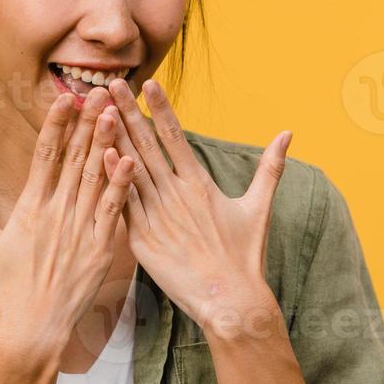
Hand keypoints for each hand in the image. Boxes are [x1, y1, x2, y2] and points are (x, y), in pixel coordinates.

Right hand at [0, 88, 136, 369]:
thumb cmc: (3, 292)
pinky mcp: (101, 250)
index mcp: (29, 208)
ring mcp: (81, 230)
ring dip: (107, 143)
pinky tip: (131, 160)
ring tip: (117, 112)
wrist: (30, 334)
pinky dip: (121, 184)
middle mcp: (57, 213)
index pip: (44, 155)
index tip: (65, 98)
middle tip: (100, 91)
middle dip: (88, 122)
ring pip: (96, 177)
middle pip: (75, 158)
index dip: (56, 124)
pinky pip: (113, 210)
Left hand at [100, 77, 291, 337]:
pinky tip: (96, 157)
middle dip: (127, 112)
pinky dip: (110, 180)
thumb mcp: (258, 207)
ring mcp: (155, 216)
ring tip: (95, 112)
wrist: (229, 300)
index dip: (160, 109)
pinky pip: (121, 203)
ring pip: (128, 169)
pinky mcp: (141, 239)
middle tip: (110, 83)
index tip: (148, 83)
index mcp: (199, 184)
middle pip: (146, 145)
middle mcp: (175, 195)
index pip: (176, 136)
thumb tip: (288, 133)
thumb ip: (270, 167)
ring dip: (112, 138)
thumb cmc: (245, 257)